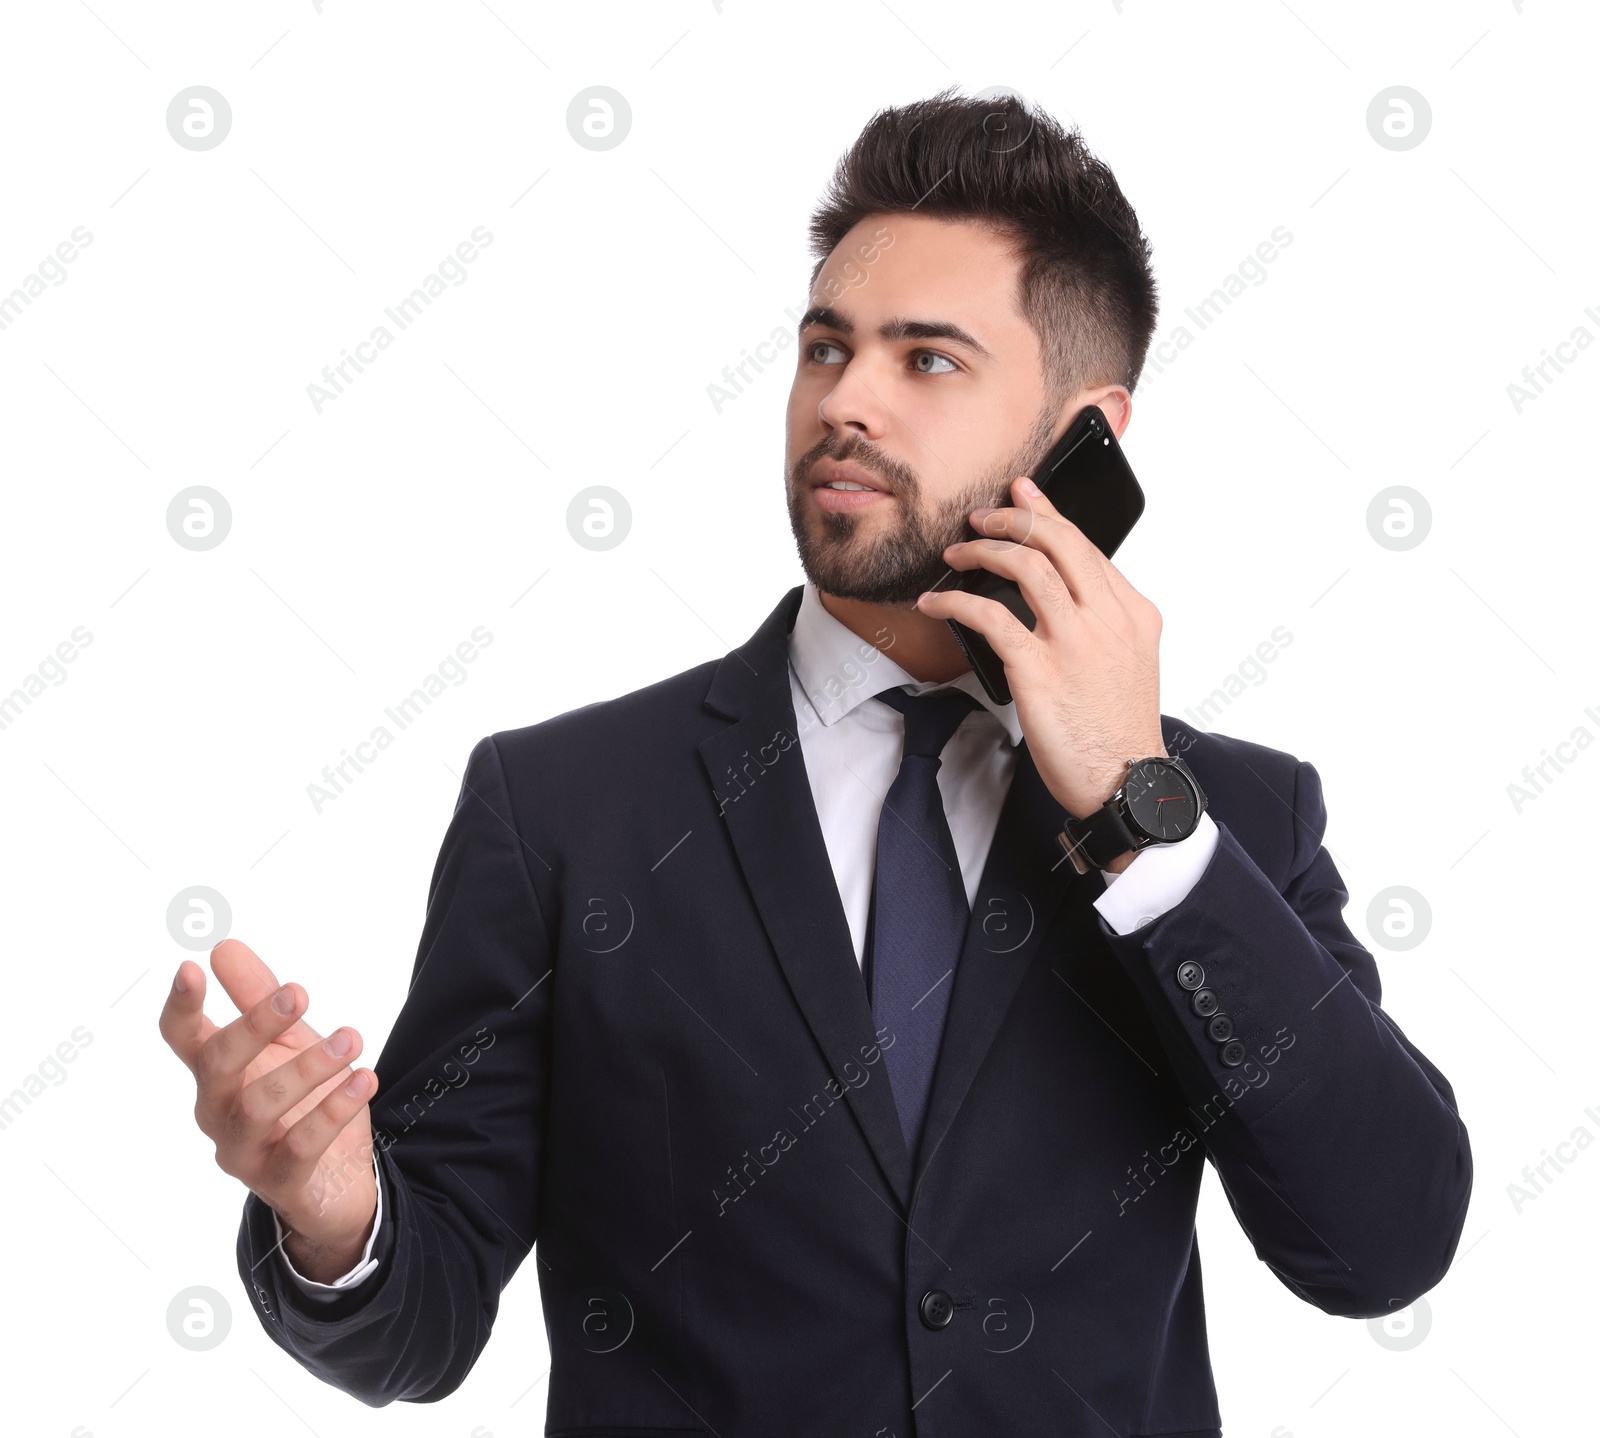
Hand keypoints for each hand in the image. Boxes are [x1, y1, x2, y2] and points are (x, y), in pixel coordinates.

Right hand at [159, 937, 379, 1280]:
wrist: (336, 1180)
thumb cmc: (303, 1100)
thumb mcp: (288, 1041)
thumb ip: (259, 997)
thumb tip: (224, 948)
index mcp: (216, 1074)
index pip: (183, 1038)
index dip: (182, 1006)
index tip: (192, 967)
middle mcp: (218, 1113)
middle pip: (217, 1066)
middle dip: (254, 1026)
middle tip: (300, 992)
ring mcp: (244, 1151)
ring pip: (259, 1108)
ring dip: (307, 1069)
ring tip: (350, 1039)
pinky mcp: (281, 1181)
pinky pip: (302, 1147)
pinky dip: (333, 1111)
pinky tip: (364, 1080)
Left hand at [916, 473, 1166, 824]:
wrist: (1127, 783)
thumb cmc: (1119, 730)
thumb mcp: (1130, 663)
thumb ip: (1103, 623)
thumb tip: (1062, 594)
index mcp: (1134, 613)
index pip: (1087, 545)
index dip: (1048, 513)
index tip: (1023, 493)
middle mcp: (1108, 619)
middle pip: (1059, 542)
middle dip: (1013, 517)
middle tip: (980, 516)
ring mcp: (1075, 643)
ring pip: (1026, 567)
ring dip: (982, 551)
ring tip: (955, 553)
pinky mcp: (1040, 671)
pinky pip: (990, 616)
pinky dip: (955, 601)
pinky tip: (936, 602)